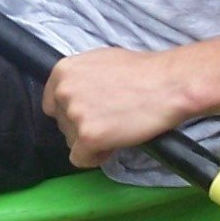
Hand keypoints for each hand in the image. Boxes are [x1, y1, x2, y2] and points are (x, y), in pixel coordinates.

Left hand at [41, 46, 189, 168]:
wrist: (168, 84)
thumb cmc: (142, 71)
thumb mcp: (100, 61)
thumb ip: (81, 78)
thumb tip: (75, 92)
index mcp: (63, 71)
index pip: (51, 103)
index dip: (71, 112)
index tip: (90, 114)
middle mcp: (63, 91)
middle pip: (62, 124)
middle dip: (83, 127)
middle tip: (111, 120)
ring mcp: (74, 114)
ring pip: (71, 142)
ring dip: (91, 142)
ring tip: (117, 129)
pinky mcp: (88, 136)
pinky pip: (80, 159)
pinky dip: (96, 157)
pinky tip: (114, 144)